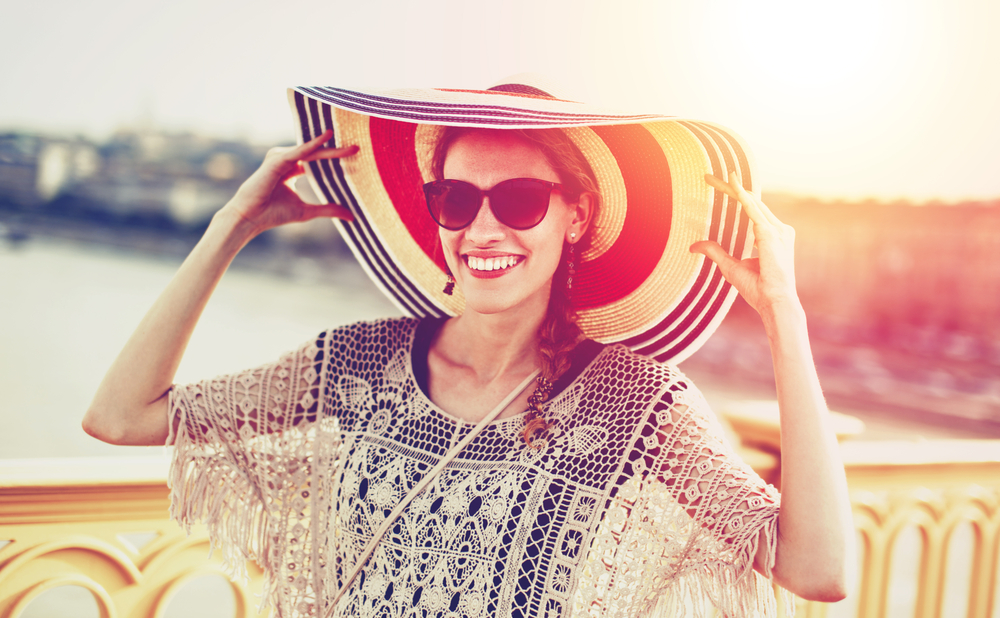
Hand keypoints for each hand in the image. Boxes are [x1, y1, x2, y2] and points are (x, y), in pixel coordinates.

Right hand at [222, 130, 356, 236]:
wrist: (251, 218)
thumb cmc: (274, 214)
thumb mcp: (307, 212)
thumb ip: (329, 210)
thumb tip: (352, 216)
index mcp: (292, 169)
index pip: (317, 160)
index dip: (334, 158)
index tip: (354, 155)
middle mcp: (286, 160)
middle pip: (316, 153)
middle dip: (336, 151)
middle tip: (357, 148)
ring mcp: (280, 158)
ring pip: (310, 150)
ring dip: (328, 148)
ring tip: (349, 147)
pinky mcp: (276, 160)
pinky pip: (299, 151)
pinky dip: (312, 145)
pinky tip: (326, 138)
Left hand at [690, 172, 798, 315]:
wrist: (774, 302)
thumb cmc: (758, 289)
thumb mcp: (731, 267)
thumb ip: (715, 252)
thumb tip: (694, 245)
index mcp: (772, 235)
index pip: (751, 209)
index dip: (735, 196)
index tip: (717, 185)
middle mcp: (778, 229)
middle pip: (750, 201)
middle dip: (728, 187)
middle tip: (707, 177)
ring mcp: (778, 230)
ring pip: (750, 201)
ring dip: (731, 187)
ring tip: (711, 178)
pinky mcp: (771, 234)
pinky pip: (753, 209)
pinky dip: (741, 195)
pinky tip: (731, 184)